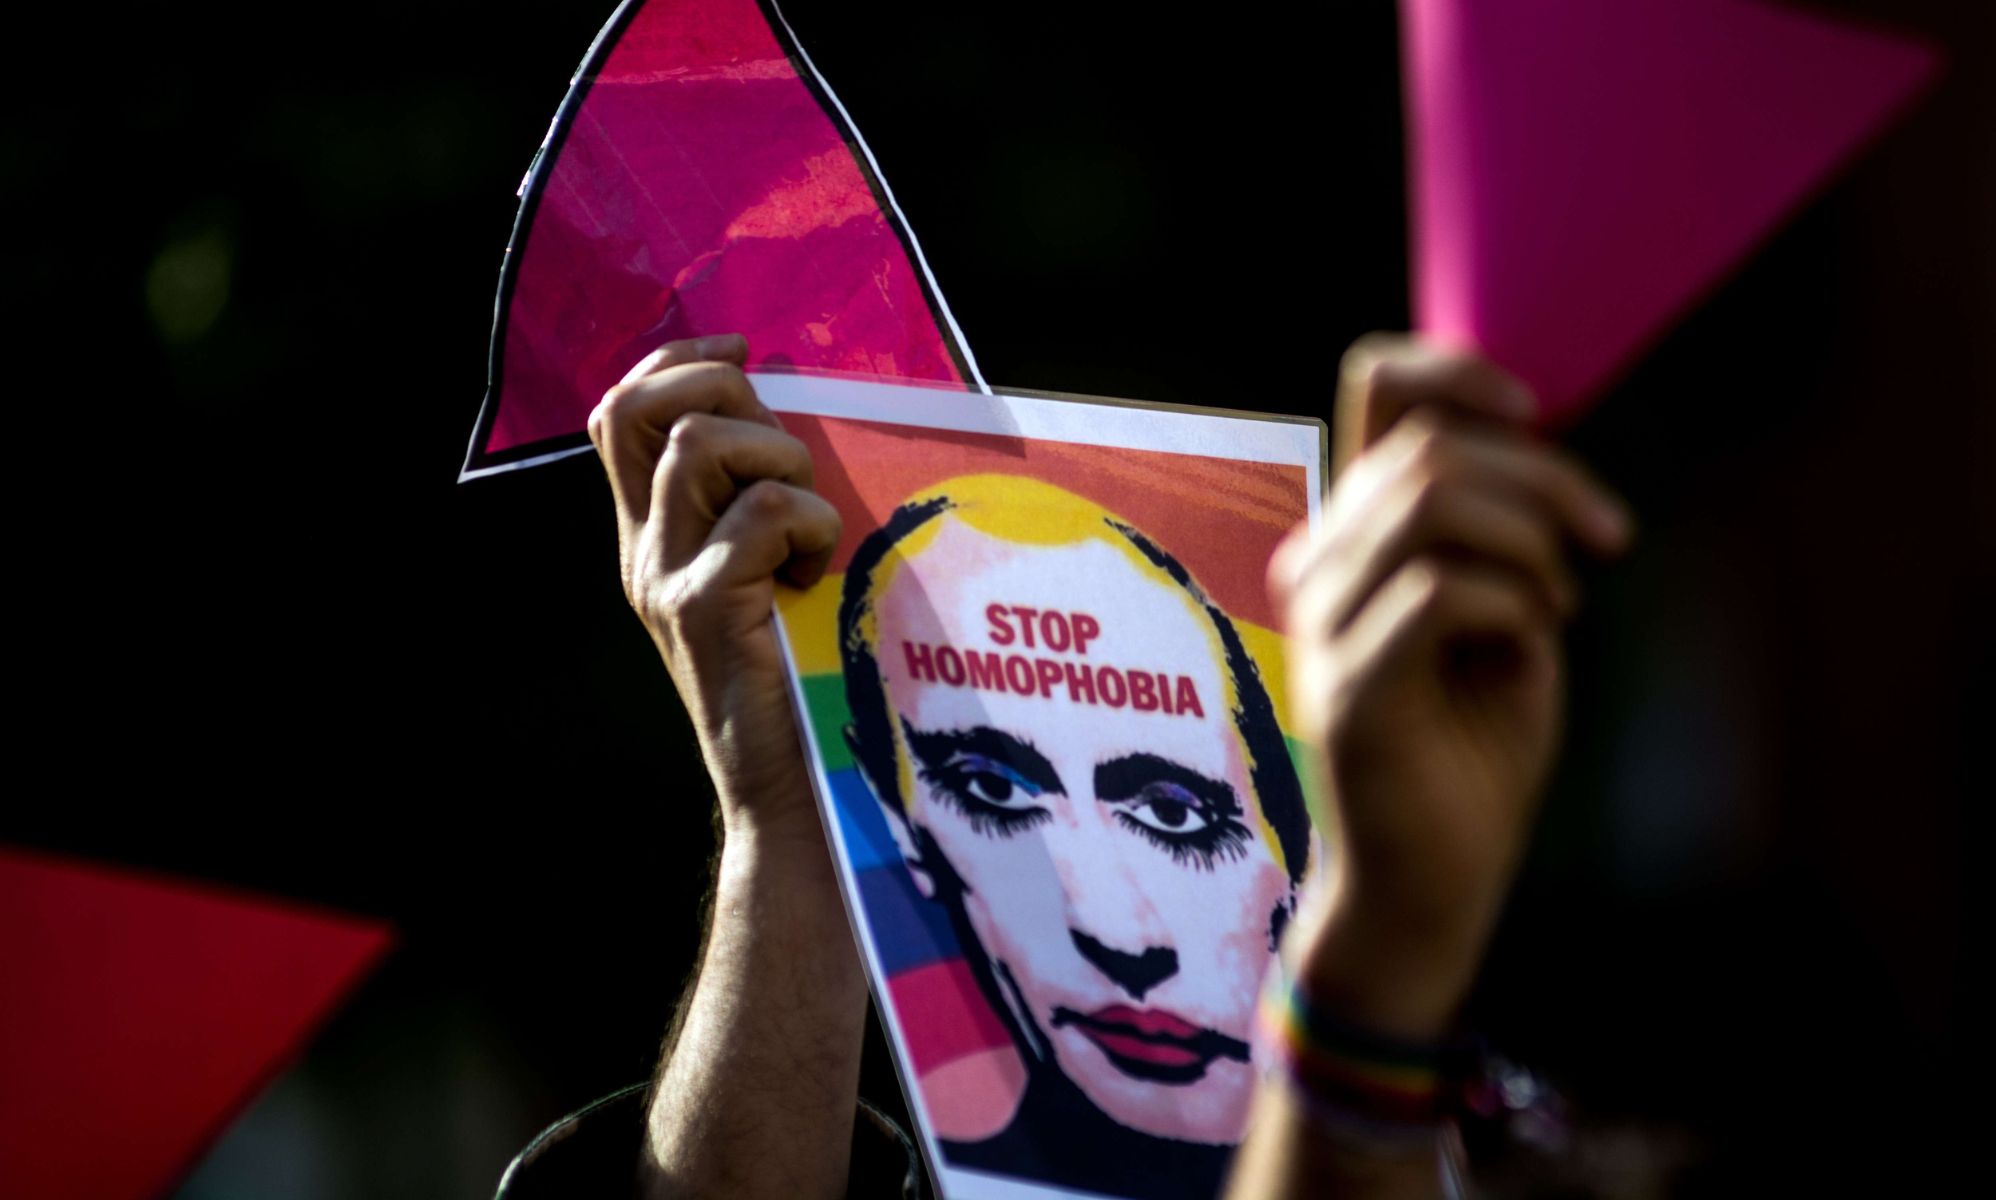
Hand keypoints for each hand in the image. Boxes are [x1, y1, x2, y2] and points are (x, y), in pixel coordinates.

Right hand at [589, 334, 840, 843]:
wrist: (786, 791)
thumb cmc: (801, 677)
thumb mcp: (768, 573)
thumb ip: (760, 504)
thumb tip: (799, 417)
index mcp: (651, 533)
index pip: (621, 410)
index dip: (676, 360)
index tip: (744, 354)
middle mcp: (641, 549)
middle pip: (633, 408)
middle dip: (724, 390)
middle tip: (787, 454)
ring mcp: (664, 578)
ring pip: (698, 443)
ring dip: (778, 457)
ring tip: (808, 523)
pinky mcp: (703, 610)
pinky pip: (758, 511)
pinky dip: (808, 520)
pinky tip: (818, 570)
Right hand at [1269, 337, 1631, 1035]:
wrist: (1436, 882)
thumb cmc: (1473, 747)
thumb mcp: (1503, 609)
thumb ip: (1497, 528)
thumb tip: (1530, 440)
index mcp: (1353, 533)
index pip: (1376, 387)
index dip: (1459, 369)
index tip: (1537, 415)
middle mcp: (1318, 565)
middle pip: (1429, 448)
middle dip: (1546, 478)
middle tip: (1607, 540)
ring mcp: (1322, 629)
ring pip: (1430, 503)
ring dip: (1529, 543)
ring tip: (1559, 605)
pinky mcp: (1349, 692)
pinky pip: (1439, 593)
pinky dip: (1513, 607)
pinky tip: (1528, 650)